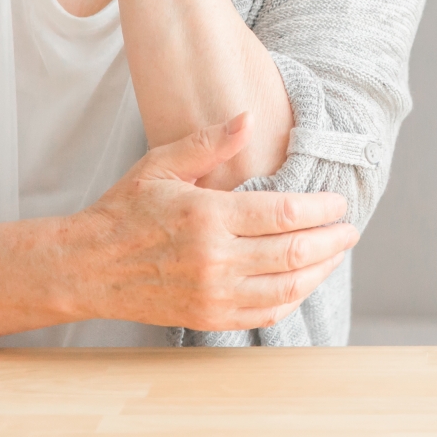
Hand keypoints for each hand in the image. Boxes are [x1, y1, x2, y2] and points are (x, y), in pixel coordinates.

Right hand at [65, 112, 354, 330]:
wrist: (87, 267)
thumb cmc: (124, 210)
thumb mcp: (161, 164)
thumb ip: (209, 142)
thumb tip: (249, 118)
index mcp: (208, 217)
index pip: (284, 213)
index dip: (321, 208)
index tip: (338, 202)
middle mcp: (215, 260)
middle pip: (295, 253)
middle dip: (332, 240)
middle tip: (349, 229)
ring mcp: (214, 294)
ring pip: (287, 288)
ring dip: (321, 271)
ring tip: (336, 254)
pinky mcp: (210, 317)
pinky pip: (266, 314)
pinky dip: (294, 299)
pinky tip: (304, 282)